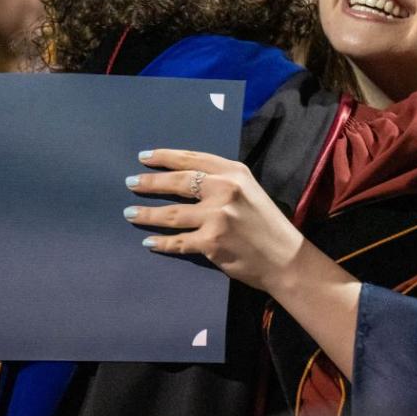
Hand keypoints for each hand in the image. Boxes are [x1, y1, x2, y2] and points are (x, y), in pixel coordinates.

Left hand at [124, 149, 306, 296]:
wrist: (285, 258)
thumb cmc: (267, 225)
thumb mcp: (250, 192)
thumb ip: (223, 182)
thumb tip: (185, 179)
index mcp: (235, 173)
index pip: (192, 159)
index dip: (164, 157)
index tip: (144, 157)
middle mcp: (226, 190)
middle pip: (177, 182)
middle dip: (149, 182)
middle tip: (131, 182)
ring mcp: (218, 217)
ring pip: (171, 214)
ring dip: (147, 214)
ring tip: (131, 214)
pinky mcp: (211, 242)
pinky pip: (177, 241)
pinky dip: (160, 242)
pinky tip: (149, 241)